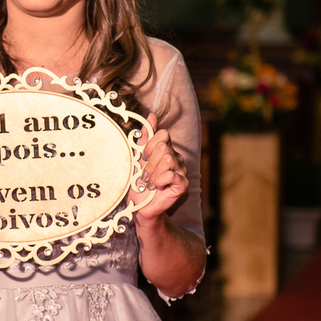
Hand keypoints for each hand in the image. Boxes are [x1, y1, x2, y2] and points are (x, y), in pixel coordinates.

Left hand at [130, 113, 188, 228]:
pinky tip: (157, 187)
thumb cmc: (137, 182)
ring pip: (167, 160)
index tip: (143, 158)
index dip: (149, 146)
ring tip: (150, 182)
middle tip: (145, 174)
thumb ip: (145, 137)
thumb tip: (152, 115)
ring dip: (153, 173)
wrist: (138, 205)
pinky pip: (171, 174)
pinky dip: (159, 181)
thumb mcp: (137, 157)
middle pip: (163, 148)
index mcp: (166, 150)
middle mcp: (176, 158)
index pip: (163, 134)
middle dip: (149, 162)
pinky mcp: (183, 184)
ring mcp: (181, 170)